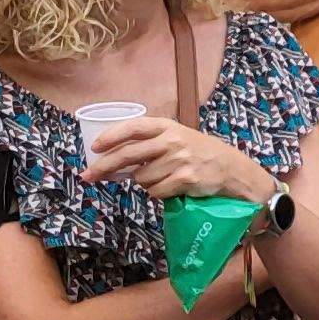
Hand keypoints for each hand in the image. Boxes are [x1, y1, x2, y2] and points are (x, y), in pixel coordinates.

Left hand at [83, 114, 274, 205]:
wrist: (231, 168)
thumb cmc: (198, 152)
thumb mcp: (176, 138)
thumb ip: (149, 145)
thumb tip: (114, 162)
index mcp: (168, 127)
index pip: (134, 127)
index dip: (112, 136)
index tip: (94, 147)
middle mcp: (172, 141)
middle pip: (128, 155)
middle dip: (104, 167)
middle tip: (88, 176)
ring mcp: (179, 160)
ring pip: (141, 179)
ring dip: (145, 183)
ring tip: (162, 178)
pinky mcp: (185, 179)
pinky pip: (156, 192)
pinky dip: (158, 193)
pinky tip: (171, 186)